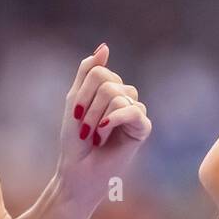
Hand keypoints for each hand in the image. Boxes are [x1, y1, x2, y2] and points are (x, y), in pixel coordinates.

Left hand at [57, 43, 152, 202]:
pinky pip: (131, 110)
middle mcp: (126, 97)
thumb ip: (87, 73)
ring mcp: (136, 111)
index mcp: (109, 89)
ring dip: (97, 118)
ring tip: (95, 136)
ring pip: (117, 96)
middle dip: (89, 107)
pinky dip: (112, 120)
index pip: (99, 71)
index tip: (76, 115)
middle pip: (107, 82)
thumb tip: (104, 47)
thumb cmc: (75, 141)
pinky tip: (105, 133)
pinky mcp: (143, 127)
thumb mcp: (75, 101)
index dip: (83, 92)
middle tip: (86, 130)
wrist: (79, 171)